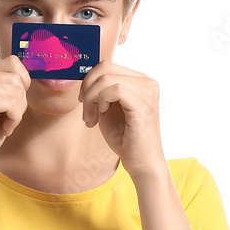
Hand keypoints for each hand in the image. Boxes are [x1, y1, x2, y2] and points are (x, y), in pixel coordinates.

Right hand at [0, 55, 30, 175]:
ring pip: (17, 90)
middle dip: (21, 100)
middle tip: (10, 118)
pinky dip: (14, 119)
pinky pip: (12, 103)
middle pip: (16, 76)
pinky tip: (5, 129)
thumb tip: (33, 73)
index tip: (16, 103)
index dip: (22, 82)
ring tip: (6, 124)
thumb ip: (8, 88)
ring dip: (18, 111)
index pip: (12, 62)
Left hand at [78, 62, 163, 177]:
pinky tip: (100, 117)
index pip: (107, 66)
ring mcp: (147, 91)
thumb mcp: (108, 109)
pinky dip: (101, 102)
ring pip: (106, 79)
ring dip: (91, 99)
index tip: (83, 101)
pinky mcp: (143, 104)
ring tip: (90, 118)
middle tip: (85, 112)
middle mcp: (147, 82)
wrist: (141, 163)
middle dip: (87, 89)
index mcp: (139, 81)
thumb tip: (85, 76)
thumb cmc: (125, 139)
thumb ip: (101, 92)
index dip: (88, 81)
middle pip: (105, 68)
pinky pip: (115, 89)